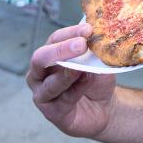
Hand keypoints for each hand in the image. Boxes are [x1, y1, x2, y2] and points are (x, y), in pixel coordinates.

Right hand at [27, 23, 115, 137]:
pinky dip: (76, 89)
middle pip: (41, 59)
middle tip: (81, 44)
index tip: (88, 29)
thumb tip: (96, 38)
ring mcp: (42, 94)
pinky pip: (63, 100)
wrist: (103, 107)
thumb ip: (93, 51)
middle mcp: (39, 74)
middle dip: (61, 50)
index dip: (70, 33)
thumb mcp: (97, 61)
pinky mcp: (52, 113)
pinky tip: (87, 80)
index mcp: (48, 55)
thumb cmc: (94, 79)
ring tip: (81, 68)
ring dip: (67, 73)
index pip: (54, 40)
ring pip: (50, 83)